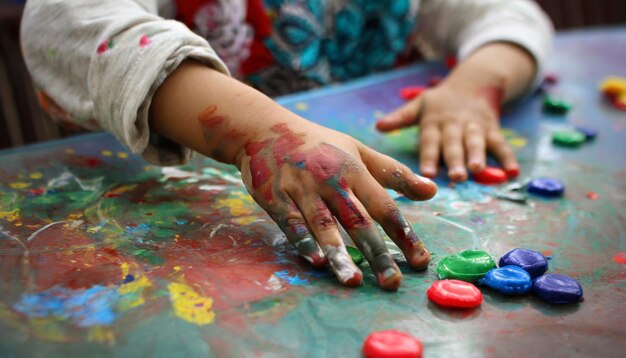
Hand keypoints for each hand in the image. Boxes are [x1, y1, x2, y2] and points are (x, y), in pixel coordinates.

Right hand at [234, 119, 436, 290]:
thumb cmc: (319, 144)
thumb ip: (394, 173)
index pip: (385, 207)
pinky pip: (292, 223)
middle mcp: (331, 180)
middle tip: (392, 283)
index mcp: (355, 170)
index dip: (404, 234)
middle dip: (377, 253)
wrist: (264, 128)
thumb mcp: (359, 151)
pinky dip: (303, 242)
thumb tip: (433, 190)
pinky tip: (315, 261)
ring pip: (324, 225)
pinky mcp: (277, 197)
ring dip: (339, 254)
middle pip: (358, 221)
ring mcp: (303, 189)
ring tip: (353, 281)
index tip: (420, 262)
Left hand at [376, 83, 518, 180]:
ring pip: (476, 143)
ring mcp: (475, 127)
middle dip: (454, 160)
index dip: (428, 156)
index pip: (430, 141)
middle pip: (454, 144)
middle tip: (455, 177)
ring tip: (478, 171)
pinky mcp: (492, 129)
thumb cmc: (441, 101)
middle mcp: (454, 125)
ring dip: (478, 156)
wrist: (475, 81)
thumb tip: (377, 126)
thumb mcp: (419, 104)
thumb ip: (400, 118)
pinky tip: (513, 172)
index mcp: (434, 122)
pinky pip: (501, 143)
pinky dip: (508, 157)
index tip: (425, 172)